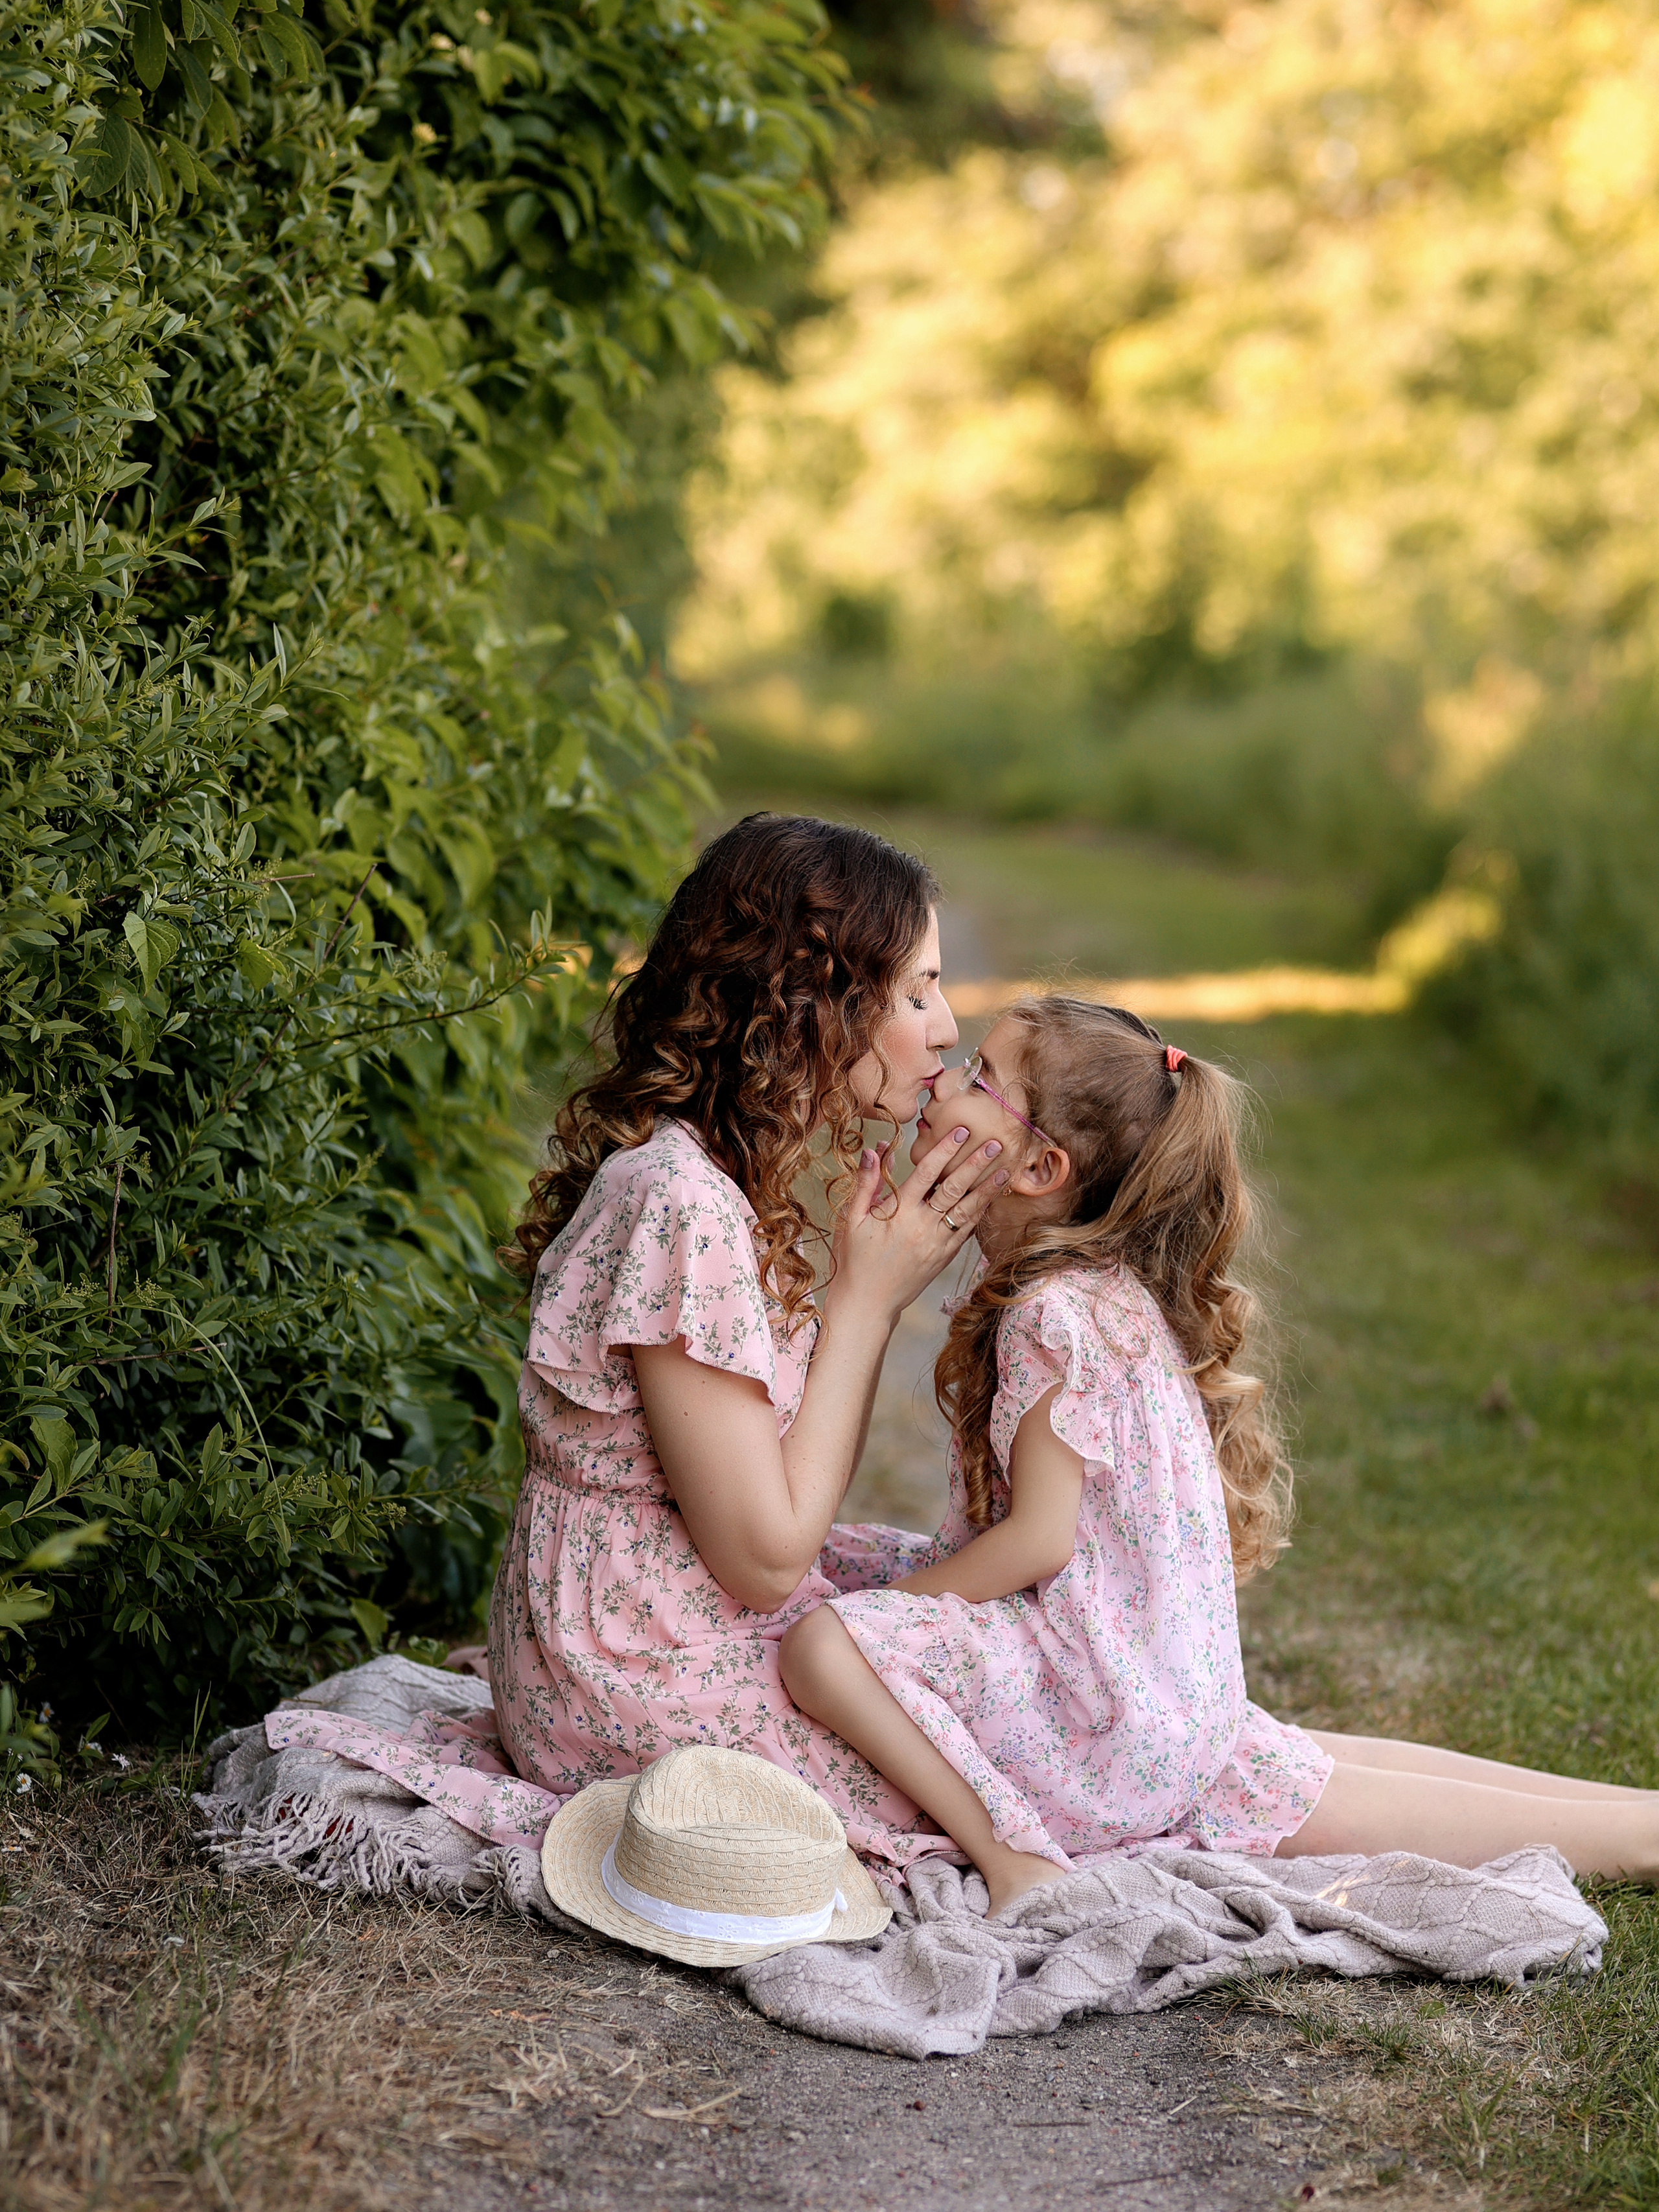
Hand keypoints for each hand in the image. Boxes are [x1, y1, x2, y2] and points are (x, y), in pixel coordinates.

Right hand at [827, 1123, 1007, 1328]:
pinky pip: (966, 1231)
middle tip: (994, 1143)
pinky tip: (990, 1198)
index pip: (925, 1174)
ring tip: (1004, 1169)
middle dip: (975, 1164)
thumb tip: (876, 1149)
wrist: (868, 1302)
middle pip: (953, 1189)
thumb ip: (867, 1183)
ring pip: (967, 1210)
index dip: (943, 1150)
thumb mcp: (852, 1219)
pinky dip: (979, 1213)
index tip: (960, 1131)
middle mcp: (922, 1226)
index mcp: (898, 1213)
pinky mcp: (944, 1257)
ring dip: (987, 1188)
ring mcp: (937, 1243)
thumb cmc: (856, 1259)